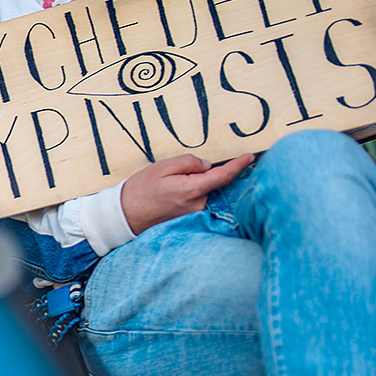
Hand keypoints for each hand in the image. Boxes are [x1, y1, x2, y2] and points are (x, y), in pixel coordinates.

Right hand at [120, 153, 253, 233]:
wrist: (125, 215)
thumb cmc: (140, 190)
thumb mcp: (162, 167)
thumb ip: (188, 162)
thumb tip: (206, 166)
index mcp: (192, 189)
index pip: (224, 175)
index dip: (239, 165)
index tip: (251, 156)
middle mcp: (197, 204)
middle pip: (213, 183)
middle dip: (204, 174)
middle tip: (176, 175)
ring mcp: (194, 213)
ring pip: (205, 192)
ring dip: (196, 185)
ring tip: (168, 187)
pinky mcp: (189, 218)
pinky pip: (198, 201)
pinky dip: (192, 194)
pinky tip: (172, 196)